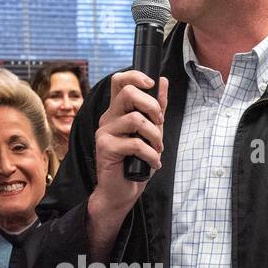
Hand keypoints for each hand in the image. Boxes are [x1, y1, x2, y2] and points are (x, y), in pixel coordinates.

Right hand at [91, 70, 169, 215]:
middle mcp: (108, 118)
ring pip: (136, 119)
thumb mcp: (151, 132)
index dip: (136, 76)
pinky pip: (135, 143)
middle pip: (128, 92)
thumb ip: (156, 108)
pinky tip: (153, 162)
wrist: (121, 191)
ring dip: (155, 136)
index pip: (119, 80)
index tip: (152, 84)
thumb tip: (162, 81)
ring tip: (157, 149)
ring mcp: (104, 132)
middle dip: (152, 106)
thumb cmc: (135, 163)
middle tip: (159, 123)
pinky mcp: (105, 147)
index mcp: (117, 111)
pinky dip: (150, 154)